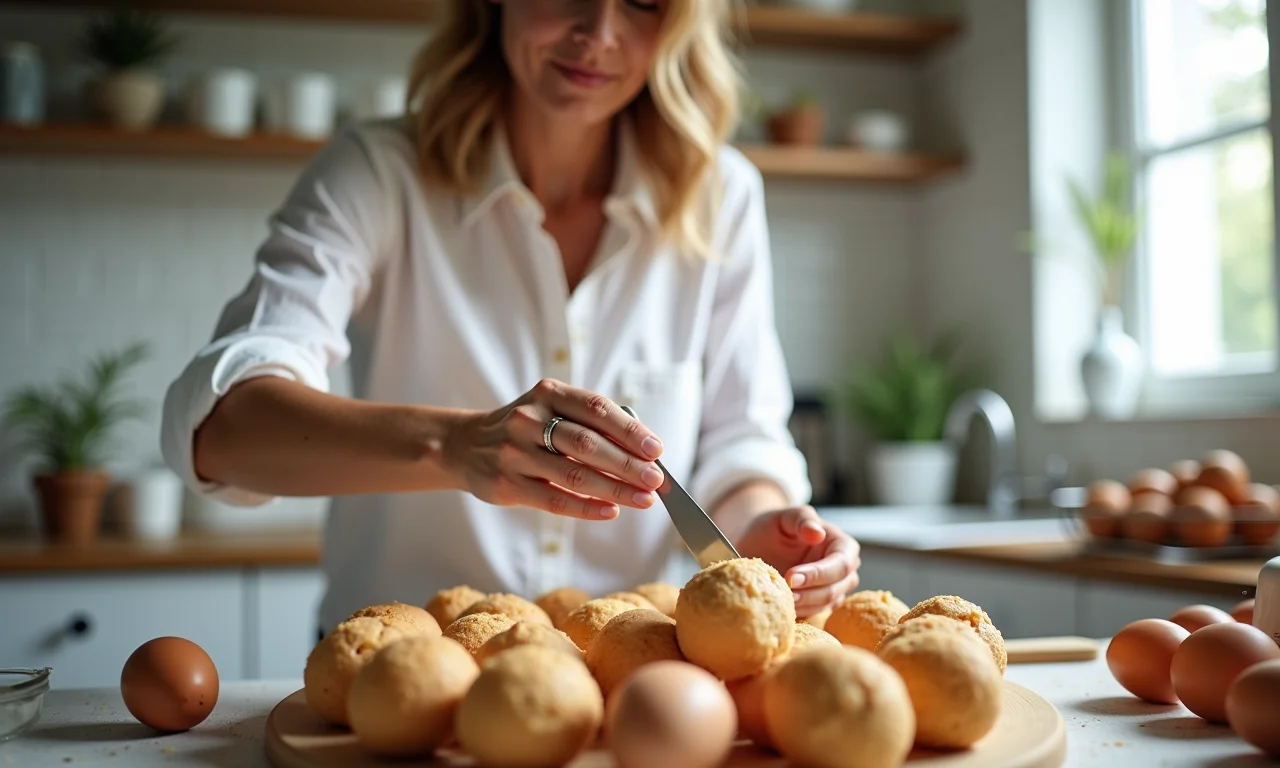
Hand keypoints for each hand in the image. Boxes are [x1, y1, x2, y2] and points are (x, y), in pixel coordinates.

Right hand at [443, 378, 665, 519]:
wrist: (465, 445)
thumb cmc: (524, 429)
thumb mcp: (549, 410)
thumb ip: (589, 425)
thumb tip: (642, 454)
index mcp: (548, 394)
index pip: (596, 409)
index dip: (630, 430)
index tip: (656, 449)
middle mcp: (529, 419)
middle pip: (588, 444)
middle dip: (628, 464)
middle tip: (656, 480)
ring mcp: (516, 453)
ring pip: (574, 474)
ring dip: (615, 489)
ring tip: (643, 499)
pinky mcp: (508, 485)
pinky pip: (555, 500)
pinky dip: (587, 508)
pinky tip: (611, 511)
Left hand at [734, 506, 860, 617]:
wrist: (760, 544)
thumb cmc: (775, 527)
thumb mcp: (786, 517)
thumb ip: (802, 520)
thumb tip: (818, 534)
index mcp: (842, 545)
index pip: (841, 564)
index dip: (819, 573)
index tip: (791, 576)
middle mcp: (844, 570)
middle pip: (836, 588)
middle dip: (809, 593)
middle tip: (784, 592)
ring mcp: (834, 589)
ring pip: (826, 604)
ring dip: (803, 605)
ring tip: (780, 600)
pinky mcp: (819, 604)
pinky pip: (814, 613)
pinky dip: (799, 612)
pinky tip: (782, 607)